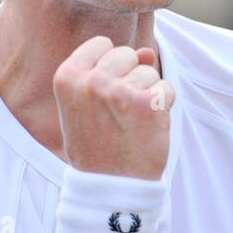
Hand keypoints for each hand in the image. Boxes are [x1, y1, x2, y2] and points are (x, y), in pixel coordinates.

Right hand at [53, 36, 175, 179]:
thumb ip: (108, 71)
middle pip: (126, 53)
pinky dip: (162, 106)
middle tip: (117, 112)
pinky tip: (146, 127)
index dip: (108, 66)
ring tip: (130, 122)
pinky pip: (166, 88)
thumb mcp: (86, 106)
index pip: (100, 44)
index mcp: (67, 77)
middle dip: (128, 76)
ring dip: (146, 93)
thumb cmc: (96, 145)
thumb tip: (148, 52)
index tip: (102, 94)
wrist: (110, 189)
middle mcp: (91, 80)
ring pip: (148, 71)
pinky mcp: (148, 103)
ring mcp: (120, 91)